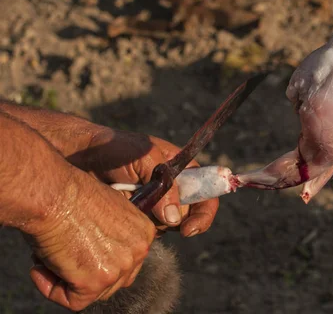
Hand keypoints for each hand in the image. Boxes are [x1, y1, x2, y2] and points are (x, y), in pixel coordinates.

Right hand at [25, 166, 155, 311]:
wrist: (53, 195)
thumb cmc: (72, 196)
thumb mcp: (109, 211)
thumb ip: (115, 233)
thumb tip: (103, 249)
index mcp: (144, 233)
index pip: (128, 261)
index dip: (101, 259)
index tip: (80, 249)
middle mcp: (139, 251)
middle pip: (115, 280)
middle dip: (88, 273)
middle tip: (63, 256)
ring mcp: (119, 268)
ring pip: (95, 293)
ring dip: (69, 280)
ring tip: (51, 256)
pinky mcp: (95, 282)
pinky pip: (73, 302)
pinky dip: (52, 289)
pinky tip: (41, 267)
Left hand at [68, 127, 218, 236]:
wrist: (78, 157)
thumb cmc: (114, 148)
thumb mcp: (143, 158)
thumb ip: (164, 185)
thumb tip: (174, 219)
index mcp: (181, 169)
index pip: (207, 191)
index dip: (204, 212)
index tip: (189, 228)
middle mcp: (172, 188)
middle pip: (189, 214)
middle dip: (177, 223)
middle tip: (158, 224)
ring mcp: (155, 204)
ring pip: (168, 226)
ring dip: (155, 225)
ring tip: (132, 209)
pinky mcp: (137, 216)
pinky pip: (147, 231)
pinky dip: (139, 230)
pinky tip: (123, 217)